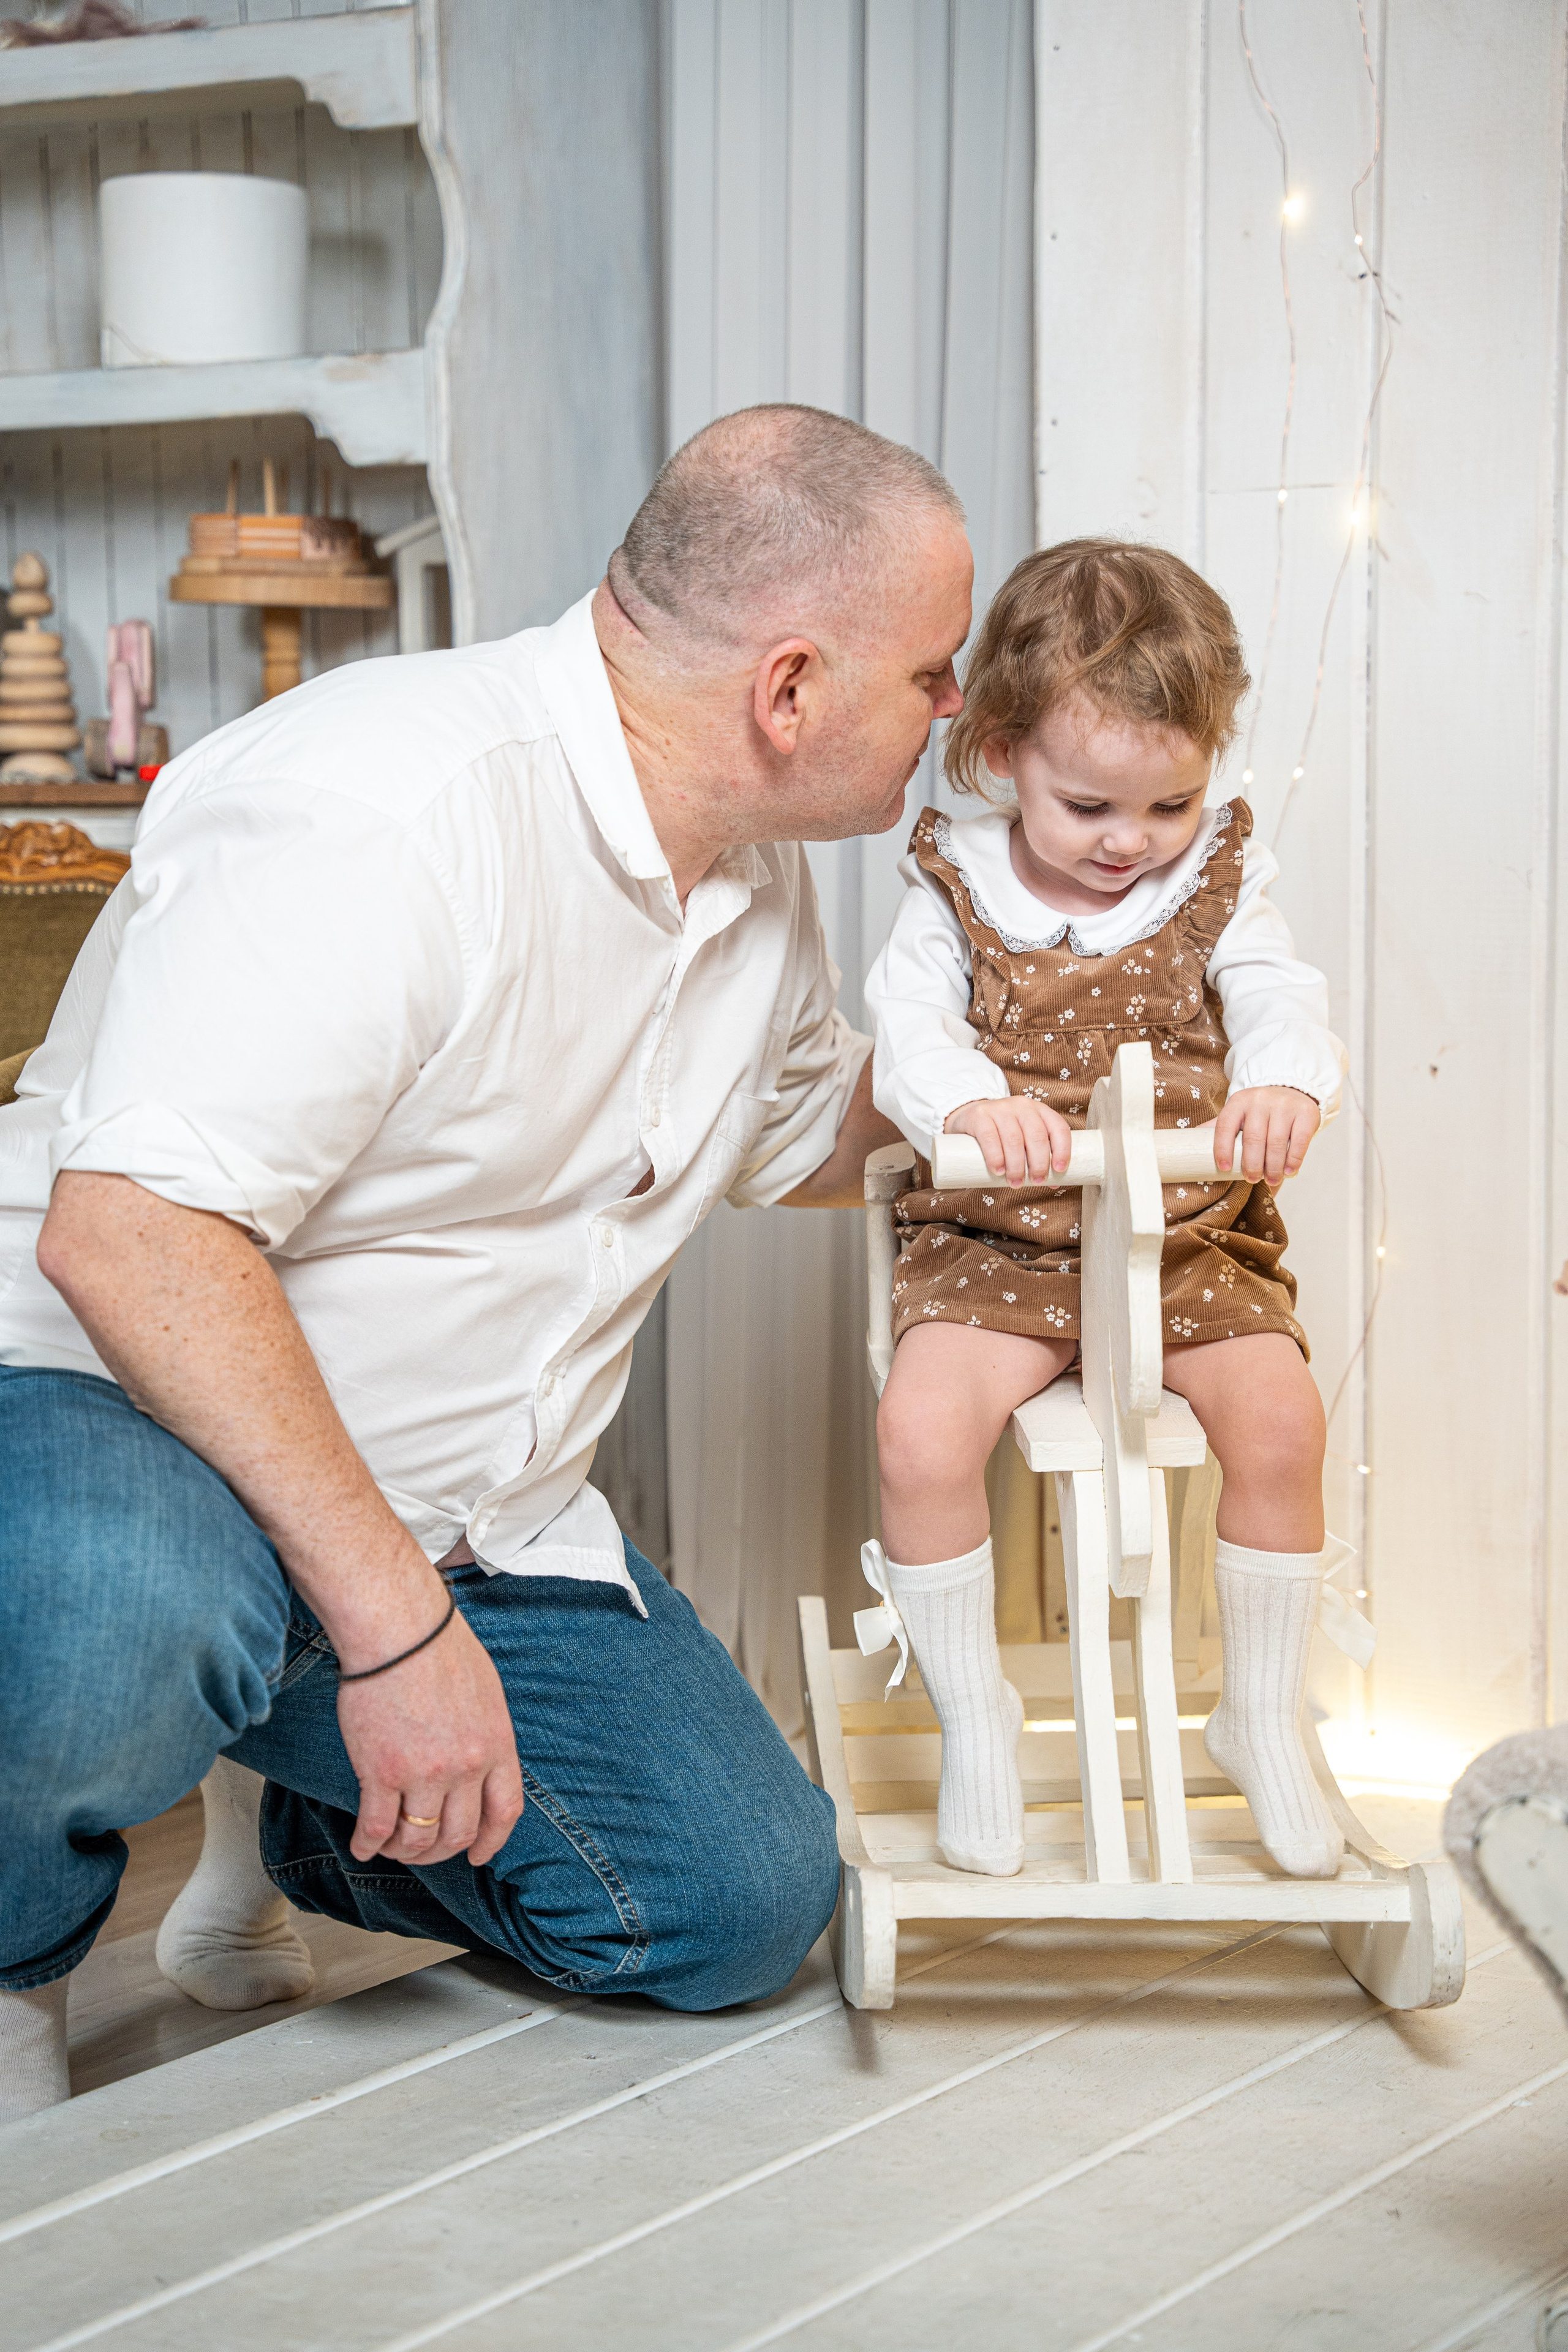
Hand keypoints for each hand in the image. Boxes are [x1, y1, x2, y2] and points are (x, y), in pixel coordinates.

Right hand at [337, 1605, 524, 1869]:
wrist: (398, 1630)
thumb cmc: (439, 1647)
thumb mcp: (485, 1692)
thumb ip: (486, 1735)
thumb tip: (480, 1765)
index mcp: (496, 1745)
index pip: (504, 1812)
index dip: (491, 1842)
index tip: (478, 1855)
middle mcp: (465, 1767)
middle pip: (458, 1834)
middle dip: (440, 1851)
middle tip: (423, 1849)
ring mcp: (424, 1774)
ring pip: (417, 1839)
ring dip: (403, 1851)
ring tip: (390, 1846)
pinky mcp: (381, 1773)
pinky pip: (376, 1827)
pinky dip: (368, 1845)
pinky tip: (362, 1846)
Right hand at [944, 1094, 1072, 1183]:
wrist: (971, 1116)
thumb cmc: (1004, 1133)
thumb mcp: (1024, 1138)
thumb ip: (1037, 1156)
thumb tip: (1054, 1183)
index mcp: (1040, 1111)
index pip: (1058, 1127)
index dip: (1062, 1150)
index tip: (1059, 1170)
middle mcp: (1022, 1106)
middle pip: (1036, 1136)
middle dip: (1039, 1163)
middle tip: (1036, 1182)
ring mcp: (1000, 1109)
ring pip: (1014, 1139)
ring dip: (1017, 1166)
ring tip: (1015, 1183)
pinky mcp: (980, 1115)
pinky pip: (989, 1137)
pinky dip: (995, 1157)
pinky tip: (998, 1171)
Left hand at [1213, 1086, 1319, 1186]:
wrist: (1292, 1089)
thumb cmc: (1260, 1110)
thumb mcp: (1239, 1113)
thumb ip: (1219, 1127)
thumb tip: (1189, 1144)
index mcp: (1238, 1102)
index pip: (1225, 1126)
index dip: (1222, 1149)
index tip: (1224, 1169)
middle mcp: (1259, 1101)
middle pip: (1253, 1138)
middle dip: (1251, 1164)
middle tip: (1251, 1179)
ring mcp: (1283, 1106)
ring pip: (1276, 1142)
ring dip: (1273, 1167)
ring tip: (1271, 1179)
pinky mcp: (1305, 1113)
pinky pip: (1299, 1141)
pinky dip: (1294, 1159)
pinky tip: (1289, 1171)